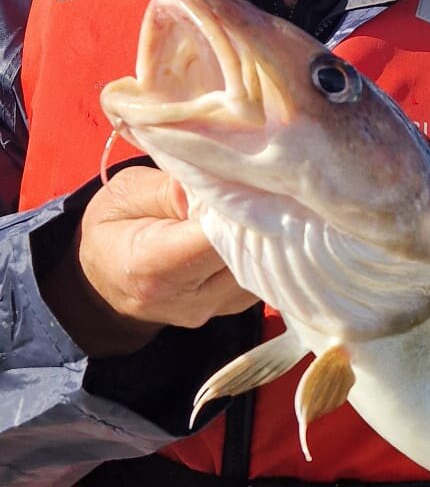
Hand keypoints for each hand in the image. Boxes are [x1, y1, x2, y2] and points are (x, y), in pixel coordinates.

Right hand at [42, 165, 256, 356]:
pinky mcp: (234, 307)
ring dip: (266, 233)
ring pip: (263, 265)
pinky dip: (263, 248)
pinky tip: (254, 224)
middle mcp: (190, 299)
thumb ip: (175, 188)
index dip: (236, 205)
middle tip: (260, 181)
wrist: (106, 279)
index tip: (244, 177)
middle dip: (257, 215)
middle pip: (246, 253)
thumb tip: (222, 177)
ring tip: (258, 201)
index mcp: (154, 269)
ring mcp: (216, 309)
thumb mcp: (128, 194)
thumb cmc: (114, 228)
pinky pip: (263, 274)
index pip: (216, 237)